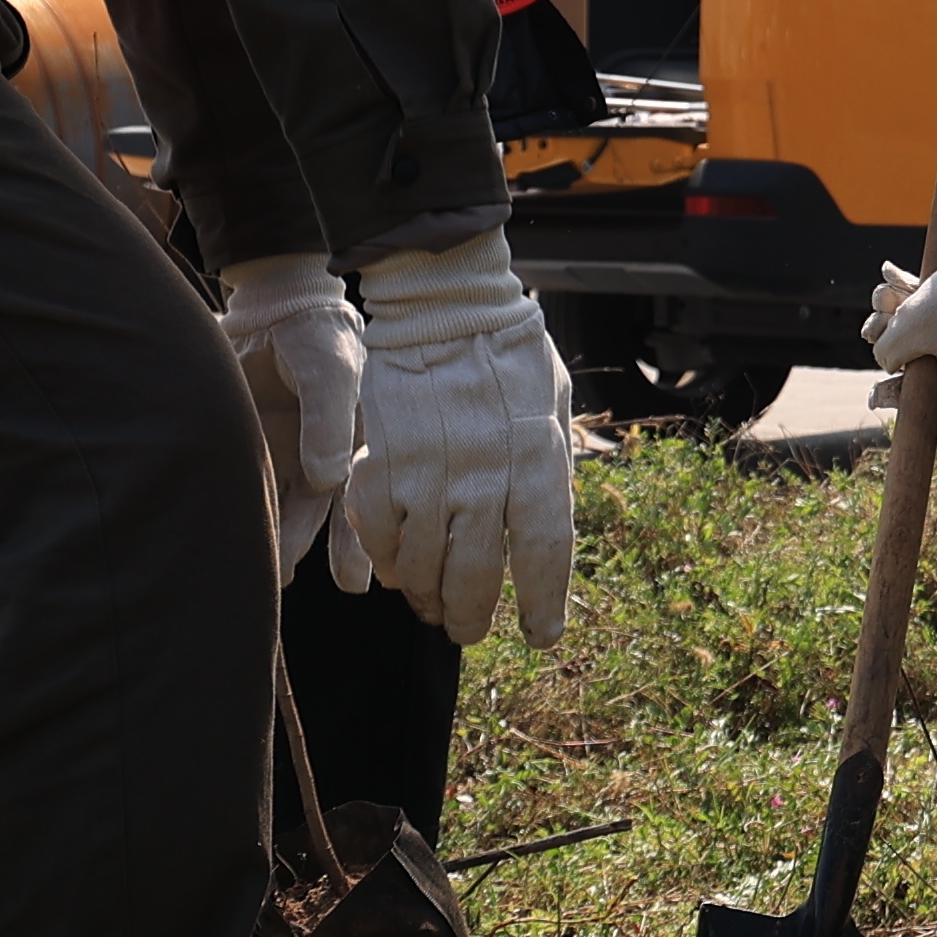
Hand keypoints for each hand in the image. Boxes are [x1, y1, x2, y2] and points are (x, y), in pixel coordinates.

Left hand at [217, 252, 362, 573]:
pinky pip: (243, 490)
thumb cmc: (316, 335)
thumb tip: (326, 480)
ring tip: (253, 577)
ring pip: (273, 512)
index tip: (353, 582)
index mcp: (352, 448)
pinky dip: (235, 514)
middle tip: (280, 583)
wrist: (275, 304)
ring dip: (265, 544)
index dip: (358, 545)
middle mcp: (318, 462)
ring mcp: (281, 459)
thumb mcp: (330, 367)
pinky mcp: (249, 452)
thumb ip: (328, 418)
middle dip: (299, 551)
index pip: (360, 505)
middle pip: (312, 519)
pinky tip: (222, 539)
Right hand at [343, 229, 576, 645]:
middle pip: (476, 577)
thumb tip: (550, 533)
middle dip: (473, 617)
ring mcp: (429, 471)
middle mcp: (485, 474)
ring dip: (427, 598)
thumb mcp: (554, 406)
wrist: (446, 301)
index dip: (542, 605)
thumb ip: (552, 469)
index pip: (544, 554)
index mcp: (537, 459)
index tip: (539, 635)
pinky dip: (388, 562)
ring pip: (423, 567)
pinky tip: (397, 569)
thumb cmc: (511, 353)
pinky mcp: (384, 462)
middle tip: (470, 631)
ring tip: (433, 608)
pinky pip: (382, 536)